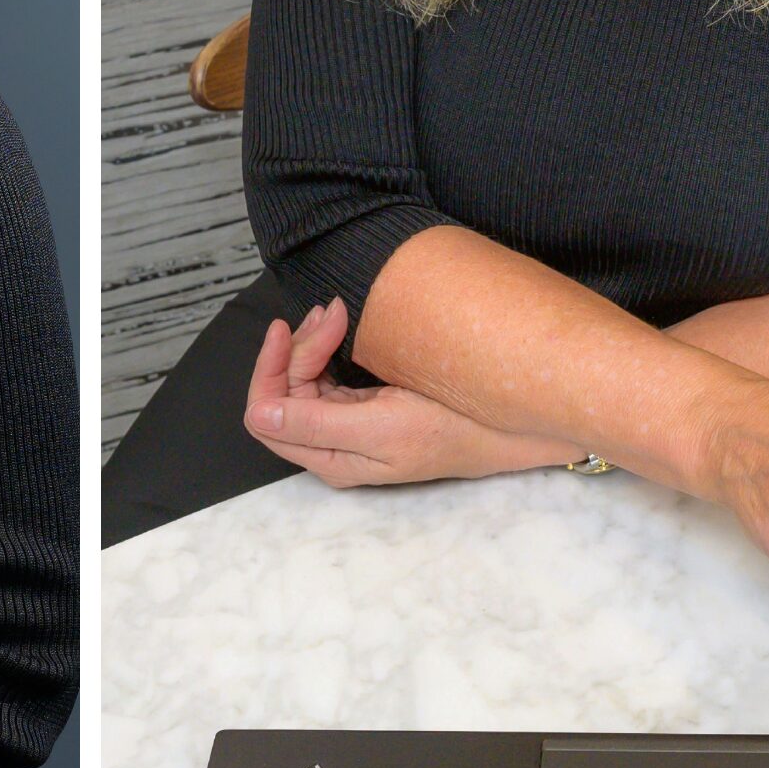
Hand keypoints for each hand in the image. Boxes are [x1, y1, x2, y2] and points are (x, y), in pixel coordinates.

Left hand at [243, 298, 580, 485]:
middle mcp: (332, 443)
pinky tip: (343, 324)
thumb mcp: (384, 428)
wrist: (511, 428)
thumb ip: (316, 424)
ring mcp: (349, 424)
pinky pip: (328, 374)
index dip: (272, 368)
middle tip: (334, 310)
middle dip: (298, 346)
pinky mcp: (368, 406)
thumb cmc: (454, 431)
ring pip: (304, 378)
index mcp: (330, 457)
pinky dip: (328, 344)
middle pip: (283, 390)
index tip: (291, 327)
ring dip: (312, 341)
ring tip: (338, 311)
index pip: (265, 413)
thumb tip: (257, 416)